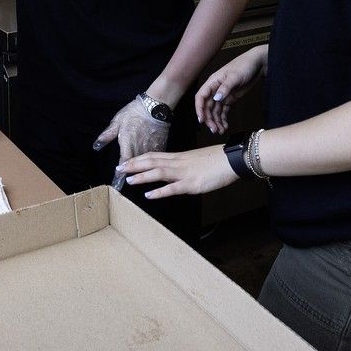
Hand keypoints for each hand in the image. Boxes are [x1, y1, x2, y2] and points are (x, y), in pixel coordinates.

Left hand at [93, 95, 169, 190]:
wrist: (155, 106)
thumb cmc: (134, 112)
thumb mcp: (117, 121)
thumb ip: (107, 135)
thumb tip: (96, 145)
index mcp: (127, 143)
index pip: (123, 163)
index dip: (120, 174)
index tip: (117, 183)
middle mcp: (139, 148)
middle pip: (135, 166)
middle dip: (132, 175)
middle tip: (128, 183)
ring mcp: (151, 148)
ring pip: (146, 164)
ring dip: (143, 171)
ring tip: (141, 178)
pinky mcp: (160, 146)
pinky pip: (155, 157)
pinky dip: (153, 162)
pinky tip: (153, 167)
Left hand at [118, 146, 237, 198]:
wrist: (231, 160)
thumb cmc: (216, 160)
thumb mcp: (195, 159)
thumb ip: (183, 164)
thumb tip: (173, 169)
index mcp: (179, 157)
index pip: (154, 155)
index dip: (138, 158)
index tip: (125, 161)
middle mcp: (178, 163)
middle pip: (152, 161)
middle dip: (134, 165)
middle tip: (118, 168)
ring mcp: (184, 173)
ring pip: (158, 172)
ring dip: (142, 176)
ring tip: (127, 180)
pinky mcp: (192, 184)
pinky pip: (173, 188)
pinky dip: (159, 192)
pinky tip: (149, 195)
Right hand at [195, 46, 266, 134]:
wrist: (257, 64)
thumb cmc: (244, 65)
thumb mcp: (235, 76)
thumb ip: (225, 88)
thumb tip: (216, 99)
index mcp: (213, 82)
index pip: (201, 97)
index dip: (199, 109)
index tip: (201, 120)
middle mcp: (215, 89)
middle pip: (207, 106)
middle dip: (209, 119)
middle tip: (214, 129)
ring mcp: (223, 94)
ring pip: (215, 111)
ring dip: (216, 121)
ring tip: (220, 131)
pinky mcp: (230, 98)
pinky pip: (223, 111)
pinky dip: (223, 119)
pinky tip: (225, 126)